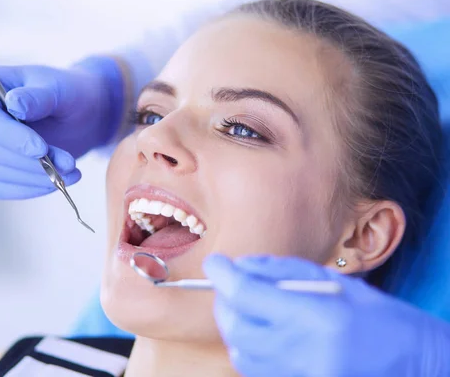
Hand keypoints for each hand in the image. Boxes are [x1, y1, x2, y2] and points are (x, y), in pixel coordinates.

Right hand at [0, 58, 123, 198]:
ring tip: (72, 170)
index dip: (7, 136)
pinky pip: (3, 188)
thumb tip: (14, 103)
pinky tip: (60, 182)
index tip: (40, 149)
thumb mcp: (61, 89)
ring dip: (36, 176)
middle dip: (29, 162)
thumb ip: (38, 96)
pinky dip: (32, 188)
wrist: (83, 114)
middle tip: (68, 163)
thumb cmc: (70, 93)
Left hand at [203, 255, 449, 376]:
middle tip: (229, 286)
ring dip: (234, 326)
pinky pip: (255, 371)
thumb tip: (239, 266)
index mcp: (317, 317)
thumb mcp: (333, 281)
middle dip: (224, 302)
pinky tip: (263, 332)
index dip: (222, 275)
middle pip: (236, 327)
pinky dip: (249, 348)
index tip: (215, 263)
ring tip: (248, 308)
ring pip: (240, 353)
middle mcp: (305, 353)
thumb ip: (280, 272)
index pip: (247, 294)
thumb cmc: (378, 316)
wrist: (415, 364)